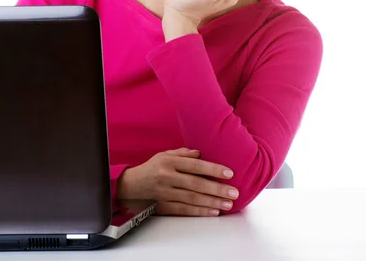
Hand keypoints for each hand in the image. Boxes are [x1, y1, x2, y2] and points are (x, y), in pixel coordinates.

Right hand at [116, 148, 239, 216]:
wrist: (131, 185)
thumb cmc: (152, 167)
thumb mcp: (165, 155)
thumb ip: (183, 153)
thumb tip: (200, 154)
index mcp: (170, 162)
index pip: (195, 166)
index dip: (213, 169)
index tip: (229, 173)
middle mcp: (168, 177)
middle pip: (196, 184)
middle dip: (217, 189)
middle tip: (234, 193)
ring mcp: (166, 193)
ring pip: (192, 199)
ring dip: (212, 202)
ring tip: (227, 204)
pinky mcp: (164, 205)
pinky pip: (184, 210)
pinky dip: (199, 211)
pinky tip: (212, 211)